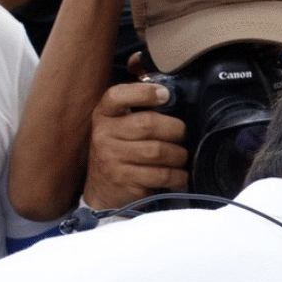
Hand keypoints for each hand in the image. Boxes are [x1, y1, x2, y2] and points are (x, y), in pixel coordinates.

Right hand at [83, 82, 188, 209]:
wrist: (100, 189)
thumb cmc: (118, 152)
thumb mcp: (117, 127)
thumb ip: (137, 112)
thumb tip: (170, 98)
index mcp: (103, 115)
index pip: (117, 96)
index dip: (144, 92)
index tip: (165, 95)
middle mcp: (104, 134)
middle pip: (148, 124)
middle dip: (174, 129)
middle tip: (181, 135)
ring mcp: (112, 158)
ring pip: (157, 151)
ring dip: (178, 154)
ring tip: (181, 157)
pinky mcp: (124, 180)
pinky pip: (160, 174)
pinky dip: (177, 176)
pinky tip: (179, 176)